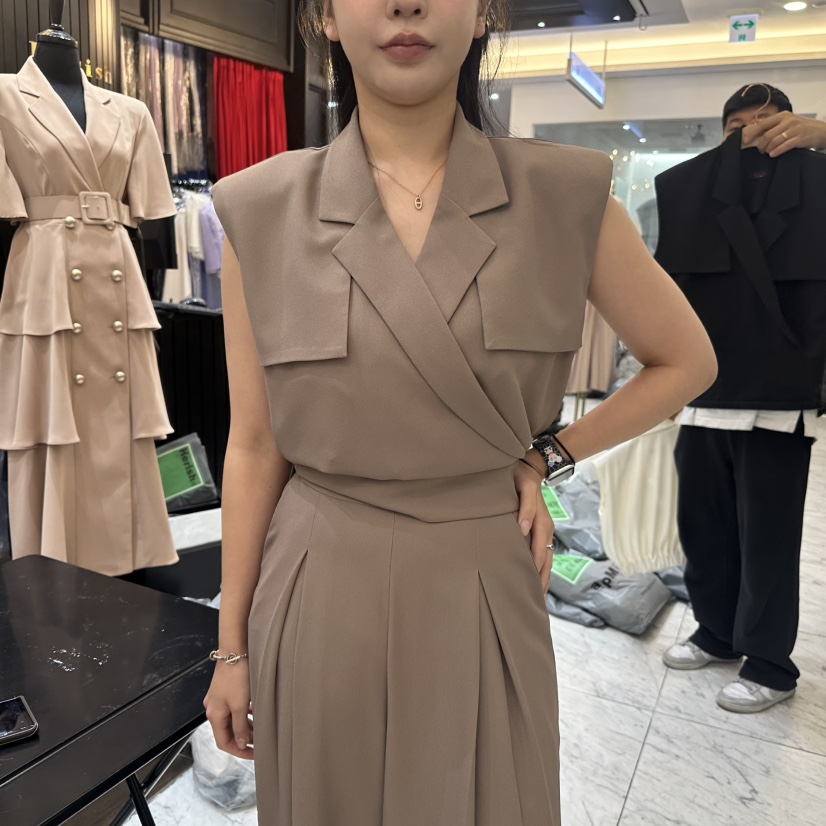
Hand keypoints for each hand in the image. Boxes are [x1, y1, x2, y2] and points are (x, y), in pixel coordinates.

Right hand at [203, 659, 254, 759]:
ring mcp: (220, 698)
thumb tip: (241, 744)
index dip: (238, 751)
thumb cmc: (236, 676)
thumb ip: (240, 727)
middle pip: (228, 731)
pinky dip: (245, 713)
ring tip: (261, 729)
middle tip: (260, 742)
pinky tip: (256, 712)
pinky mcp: (227, 689)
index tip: (254, 754)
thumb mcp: (240, 705)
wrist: (235, 651)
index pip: (223, 742)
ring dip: (246, 726)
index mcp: (214, 715)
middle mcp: (214, 708)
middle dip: (244, 738)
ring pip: (233, 719)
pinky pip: (235, 708)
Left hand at [514, 460, 555, 593]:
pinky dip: (542, 569)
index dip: (535, 571)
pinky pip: (544, 553)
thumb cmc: (521, 479)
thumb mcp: (524, 488)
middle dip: (541, 581)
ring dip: (543, 578)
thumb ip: (526, 508)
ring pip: (547, 560)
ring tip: (536, 598)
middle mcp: (547, 530)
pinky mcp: (542, 532)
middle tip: (533, 602)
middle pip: (546, 561)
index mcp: (542, 523)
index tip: (529, 588)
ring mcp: (546, 532)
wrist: (530, 470)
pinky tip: (536, 580)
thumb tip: (524, 529)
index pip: (539, 552)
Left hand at [742, 112, 825, 156]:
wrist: (821, 131)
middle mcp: (788, 121)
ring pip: (775, 140)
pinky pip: (785, 145)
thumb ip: (773, 123)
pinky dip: (777, 151)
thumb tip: (755, 123)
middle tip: (760, 150)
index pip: (763, 124)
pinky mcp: (800, 138)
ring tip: (767, 152)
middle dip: (760, 145)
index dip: (752, 133)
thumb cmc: (801, 127)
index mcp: (783, 116)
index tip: (744, 140)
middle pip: (767, 134)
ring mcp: (795, 129)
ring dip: (767, 149)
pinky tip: (773, 154)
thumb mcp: (787, 121)